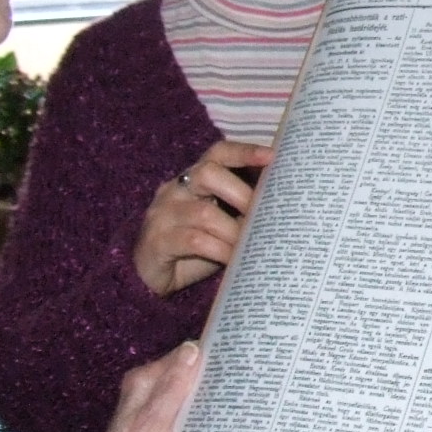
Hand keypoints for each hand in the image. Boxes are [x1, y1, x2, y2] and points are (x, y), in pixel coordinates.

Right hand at [133, 141, 270, 295]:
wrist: (149, 280)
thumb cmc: (193, 250)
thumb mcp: (221, 227)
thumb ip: (242, 212)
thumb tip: (281, 206)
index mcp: (192, 180)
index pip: (217, 153)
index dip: (244, 151)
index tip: (273, 156)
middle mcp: (174, 190)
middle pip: (208, 173)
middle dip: (242, 193)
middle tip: (263, 215)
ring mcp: (162, 214)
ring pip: (205, 212)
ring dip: (235, 231)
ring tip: (252, 246)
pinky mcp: (156, 241)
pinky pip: (194, 240)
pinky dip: (220, 250)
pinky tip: (233, 260)